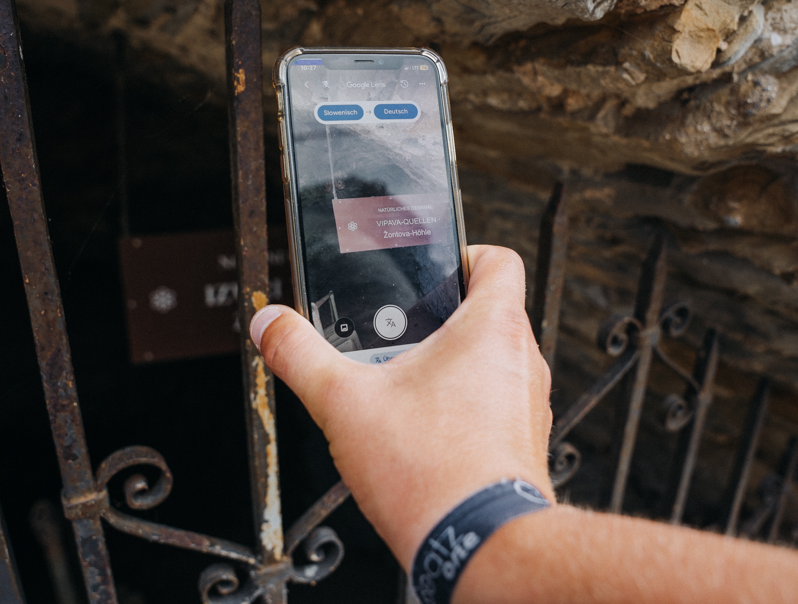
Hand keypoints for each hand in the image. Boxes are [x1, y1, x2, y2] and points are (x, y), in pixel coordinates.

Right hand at [250, 245, 554, 566]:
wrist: (476, 544)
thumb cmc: (428, 471)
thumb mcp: (343, 402)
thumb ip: (300, 355)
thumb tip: (268, 324)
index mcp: (492, 328)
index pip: (497, 258)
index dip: (463, 253)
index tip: (429, 269)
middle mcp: (522, 359)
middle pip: (490, 310)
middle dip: (442, 317)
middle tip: (398, 333)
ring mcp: (529, 403)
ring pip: (493, 360)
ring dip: (453, 363)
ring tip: (403, 383)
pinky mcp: (525, 442)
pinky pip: (496, 402)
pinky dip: (465, 403)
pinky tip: (423, 430)